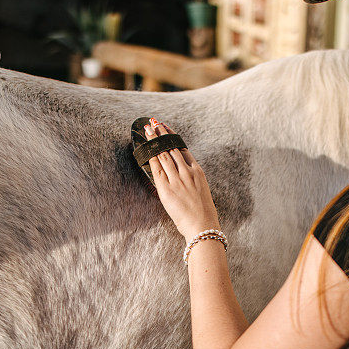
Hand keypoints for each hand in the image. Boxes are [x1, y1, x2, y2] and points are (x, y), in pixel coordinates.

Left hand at [145, 118, 220, 242]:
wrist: (202, 225)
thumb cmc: (203, 212)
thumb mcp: (201, 191)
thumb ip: (191, 180)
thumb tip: (180, 174)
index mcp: (197, 171)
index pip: (183, 149)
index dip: (173, 137)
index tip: (166, 128)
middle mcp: (187, 172)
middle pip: (171, 148)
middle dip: (161, 135)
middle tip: (153, 123)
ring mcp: (177, 179)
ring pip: (163, 155)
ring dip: (155, 141)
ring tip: (148, 130)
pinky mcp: (167, 188)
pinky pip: (157, 169)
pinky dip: (151, 157)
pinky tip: (146, 150)